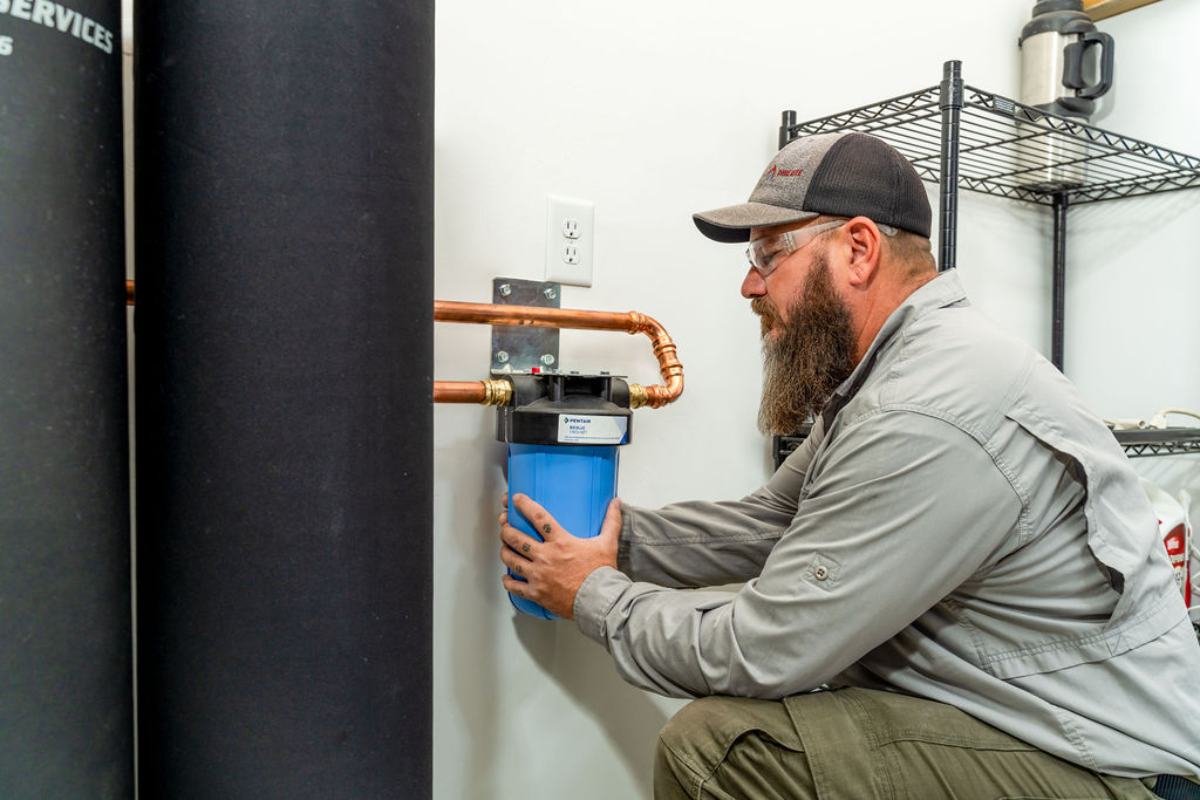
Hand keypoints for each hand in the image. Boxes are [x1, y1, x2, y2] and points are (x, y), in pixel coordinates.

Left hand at [497, 493, 620, 618]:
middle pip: (516, 538)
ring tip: (504, 548)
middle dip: (506, 529)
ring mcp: (538, 575)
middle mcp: (545, 556)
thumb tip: (616, 503)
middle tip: (505, 526)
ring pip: (511, 560)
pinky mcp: (536, 593)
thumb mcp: (608, 543)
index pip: (538, 517)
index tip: (516, 499)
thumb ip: (611, 521)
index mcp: (561, 542)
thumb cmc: (602, 573)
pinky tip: (507, 577)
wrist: (599, 601)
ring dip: (505, 551)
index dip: (524, 505)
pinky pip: (515, 587)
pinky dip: (508, 581)